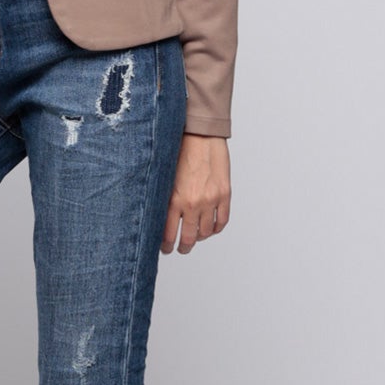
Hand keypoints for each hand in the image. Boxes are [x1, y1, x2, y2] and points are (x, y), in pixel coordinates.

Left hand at [161, 135, 230, 253]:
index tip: (165, 249)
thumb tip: (159, 219)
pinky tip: (211, 228)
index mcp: (174, 200)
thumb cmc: (180, 152)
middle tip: (181, 249)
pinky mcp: (224, 195)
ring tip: (196, 238)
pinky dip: (217, 228)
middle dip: (184, 247)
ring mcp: (210, 200)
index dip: (167, 246)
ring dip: (201, 238)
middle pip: (189, 238)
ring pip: (207, 232)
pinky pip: (222, 221)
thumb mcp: (165, 178)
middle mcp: (193, 203)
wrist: (201, 136)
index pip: (169, 234)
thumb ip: (164, 199)